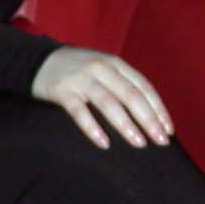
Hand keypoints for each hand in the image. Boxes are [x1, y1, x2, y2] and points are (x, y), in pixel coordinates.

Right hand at [31, 46, 172, 149]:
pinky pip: (79, 112)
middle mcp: (100, 68)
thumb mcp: (103, 69)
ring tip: (139, 143)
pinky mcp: (62, 90)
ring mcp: (80, 79)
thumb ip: (122, 83)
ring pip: (108, 103)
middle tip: (159, 141)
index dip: (158, 109)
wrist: (37, 60)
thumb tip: (150, 113)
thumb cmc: (77, 70)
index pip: (143, 87)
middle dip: (148, 120)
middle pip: (130, 95)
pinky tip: (104, 143)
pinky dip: (92, 128)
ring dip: (126, 125)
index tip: (167, 130)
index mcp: (115, 64)